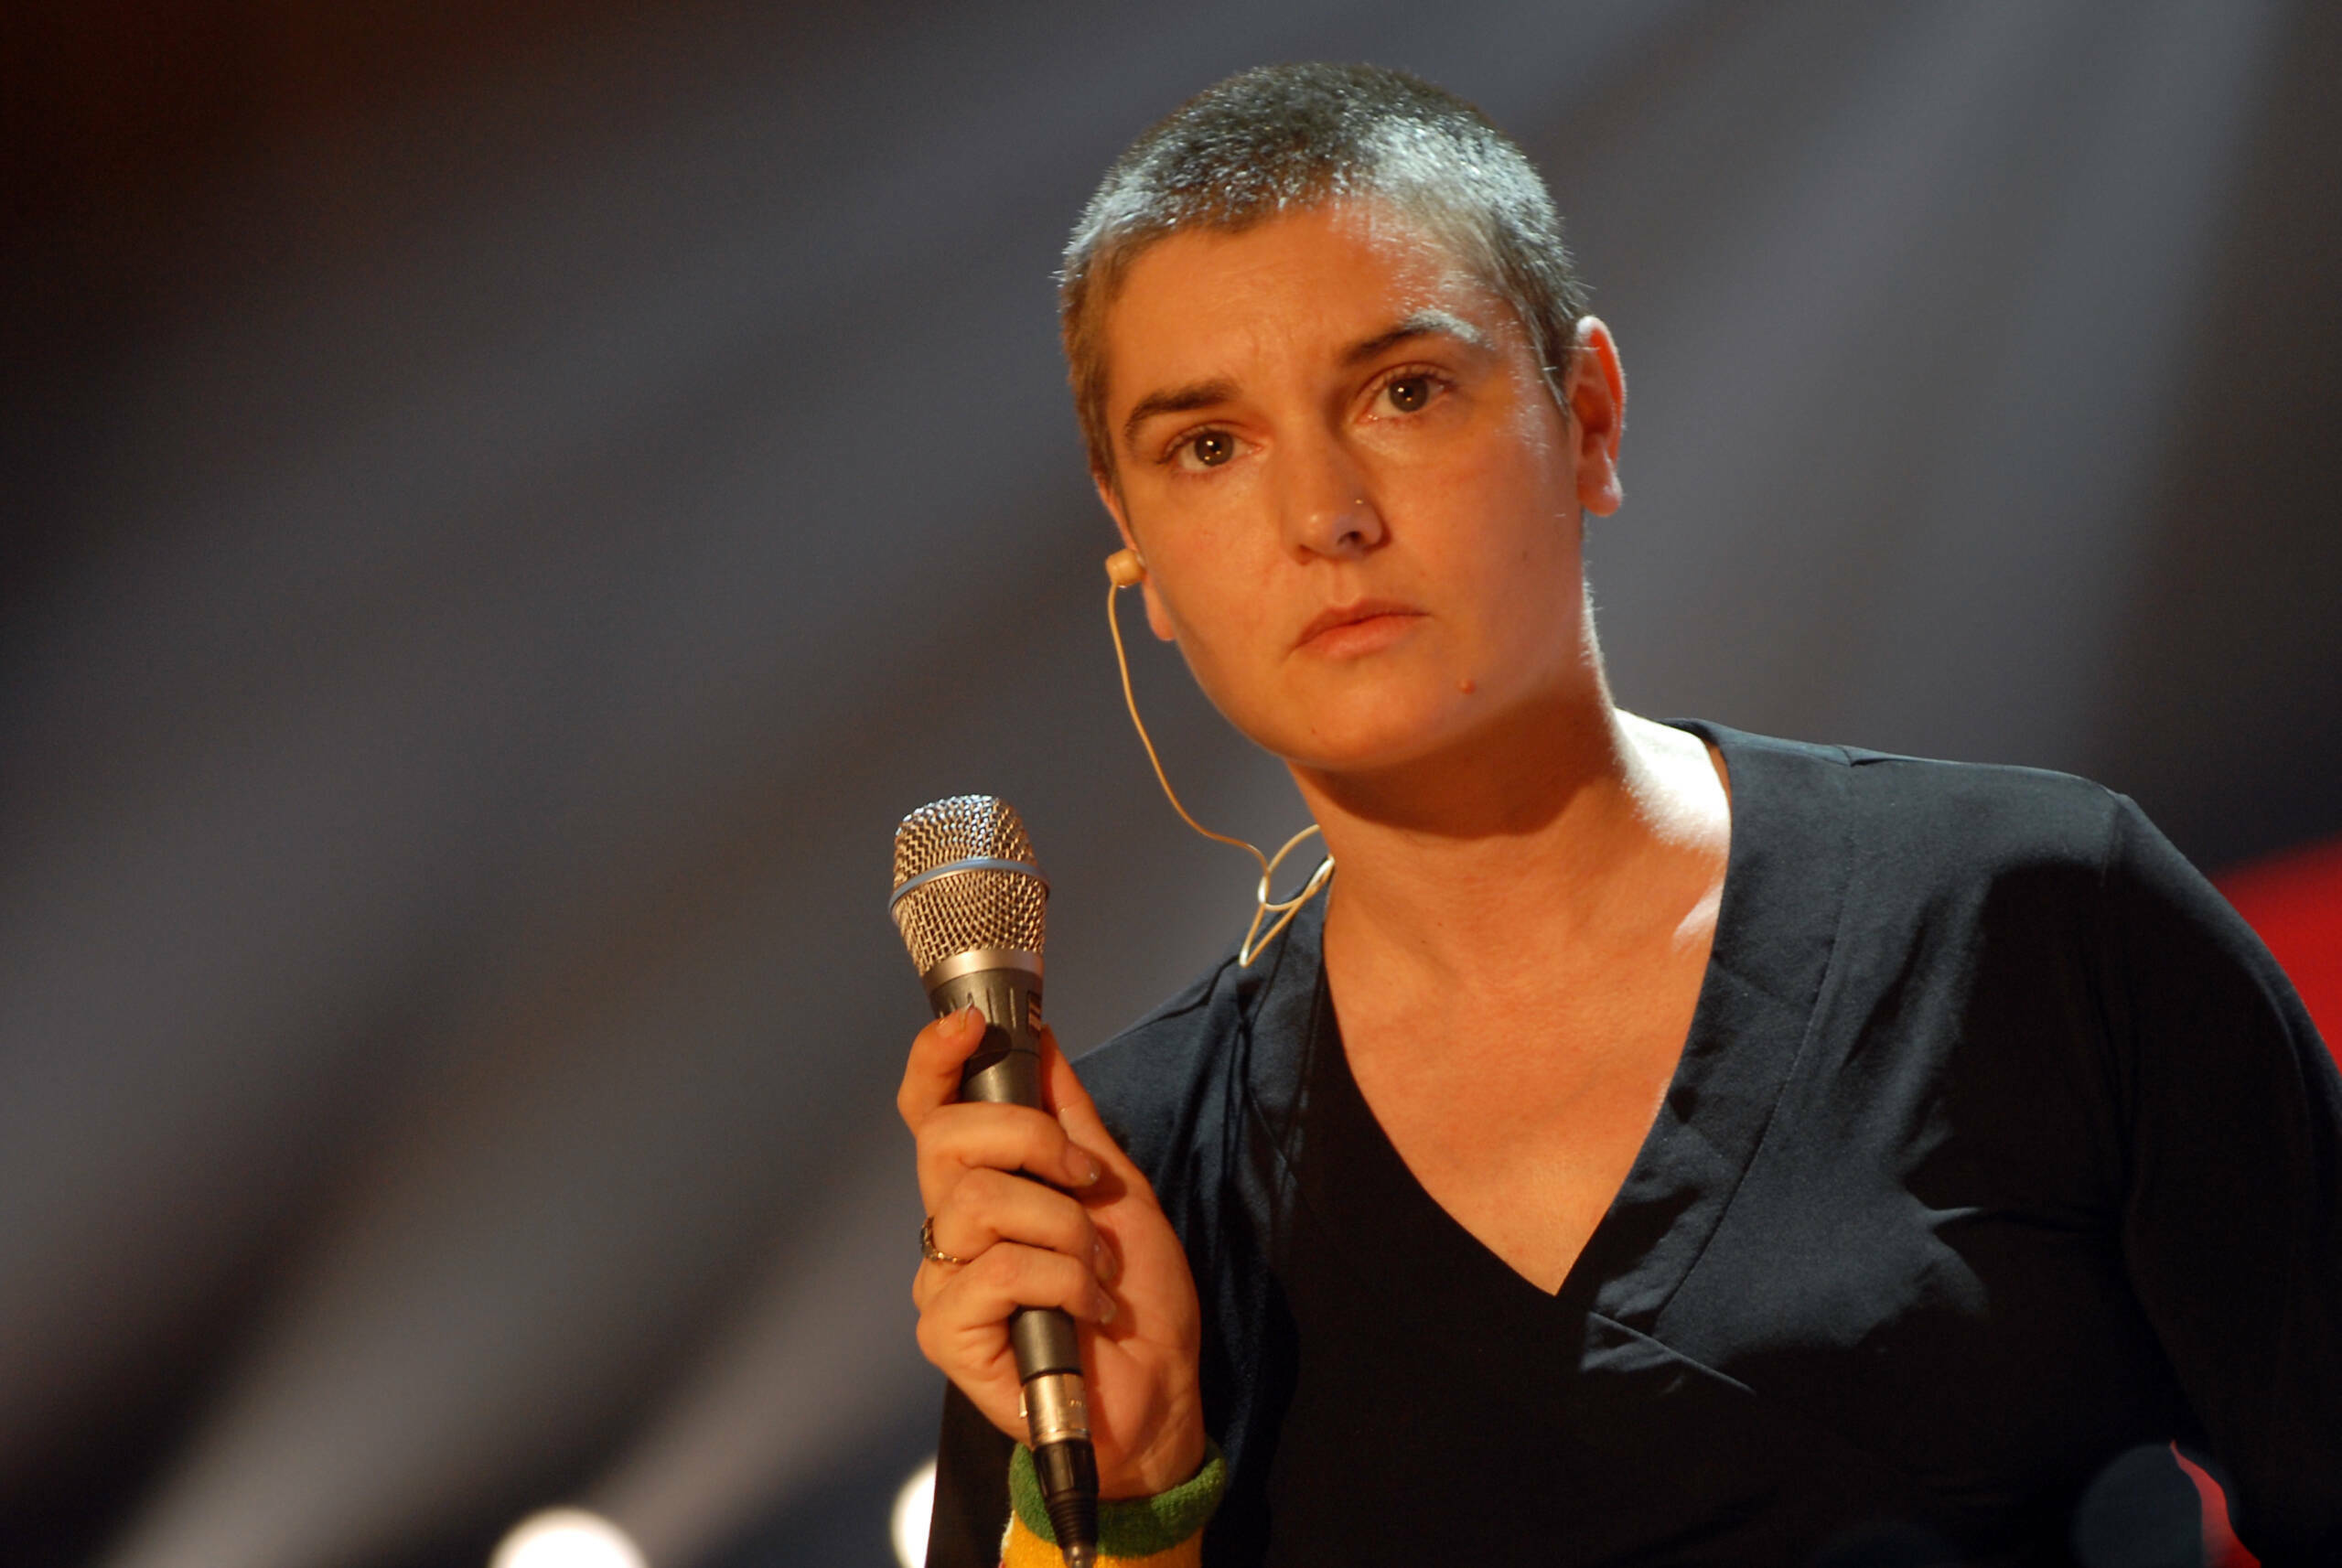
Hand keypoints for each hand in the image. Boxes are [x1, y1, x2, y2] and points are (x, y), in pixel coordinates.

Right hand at [899, 1007, 1206, 1497]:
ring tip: (1097, 1266)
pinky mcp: (949, 1333)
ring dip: (1063, 1226)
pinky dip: (1063, 1279)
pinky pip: (998, 1270)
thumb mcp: (1115, 1185)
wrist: (1161, 1390)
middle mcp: (950, 1228)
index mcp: (983, 1184)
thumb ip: (1071, 1116)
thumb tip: (1041, 1037)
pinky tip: (1090, 1308)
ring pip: (978, 1203)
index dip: (936, 1061)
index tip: (970, 1025)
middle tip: (1084, 1180)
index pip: (932, 1110)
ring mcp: (943, 1281)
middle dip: (1030, 1141)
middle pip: (945, 1141)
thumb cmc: (1138, 1297)